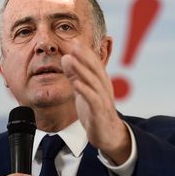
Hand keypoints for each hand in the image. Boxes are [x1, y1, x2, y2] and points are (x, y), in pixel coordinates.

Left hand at [61, 40, 130, 164]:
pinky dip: (84, 90)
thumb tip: (66, 58)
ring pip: (93, 81)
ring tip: (70, 59)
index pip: (93, 64)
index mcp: (100, 82)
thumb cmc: (95, 112)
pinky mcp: (99, 112)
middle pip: (94, 69)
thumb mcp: (84, 91)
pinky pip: (92, 99)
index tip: (74, 40)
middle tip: (73, 44)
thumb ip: (76, 76)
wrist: (108, 135)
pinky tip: (76, 83)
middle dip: (84, 56)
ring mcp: (102, 100)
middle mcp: (104, 88)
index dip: (84, 52)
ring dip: (81, 69)